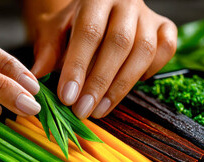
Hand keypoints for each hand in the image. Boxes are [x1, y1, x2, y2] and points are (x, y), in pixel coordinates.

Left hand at [29, 0, 176, 118]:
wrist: (98, 9)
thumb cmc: (75, 22)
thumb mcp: (55, 30)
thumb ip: (48, 49)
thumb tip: (37, 76)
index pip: (89, 32)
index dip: (78, 67)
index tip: (67, 98)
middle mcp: (126, 2)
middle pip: (119, 43)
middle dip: (99, 82)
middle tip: (82, 110)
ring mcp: (148, 15)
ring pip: (144, 51)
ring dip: (121, 86)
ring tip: (99, 109)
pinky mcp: (165, 27)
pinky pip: (166, 50)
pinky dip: (152, 70)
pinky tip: (131, 85)